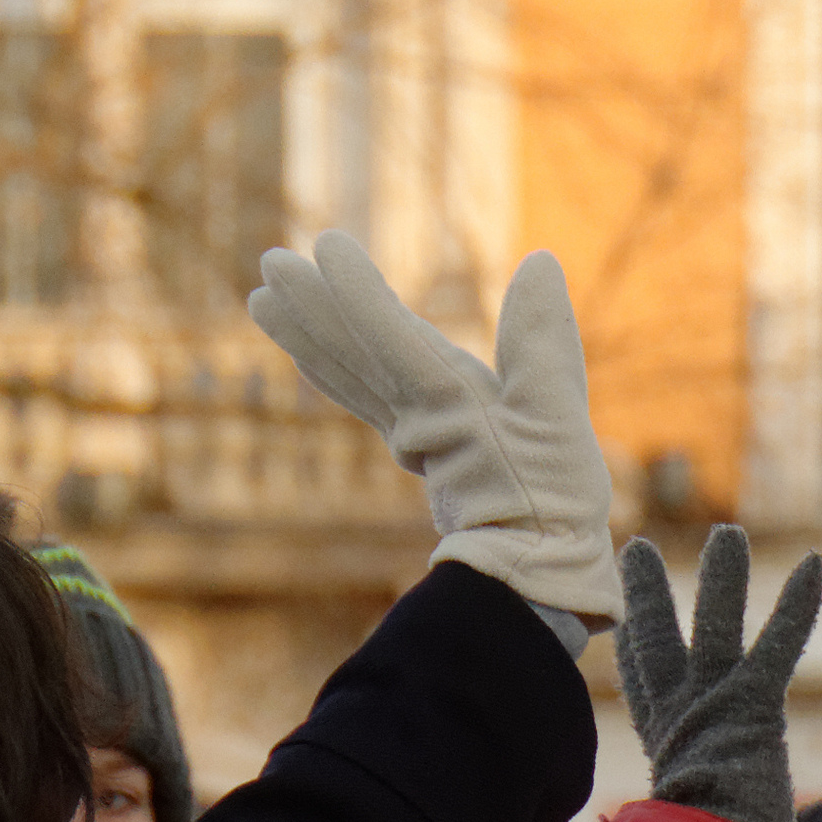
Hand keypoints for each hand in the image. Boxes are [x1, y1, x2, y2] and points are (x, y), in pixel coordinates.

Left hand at [249, 233, 619, 628]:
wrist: (534, 577)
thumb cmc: (551, 502)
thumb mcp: (561, 422)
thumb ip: (546, 343)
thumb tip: (540, 263)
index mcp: (448, 405)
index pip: (391, 338)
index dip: (357, 291)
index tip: (326, 244)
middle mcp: (415, 417)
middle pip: (350, 354)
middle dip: (310, 308)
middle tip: (270, 263)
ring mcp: (411, 436)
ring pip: (344, 376)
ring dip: (303, 336)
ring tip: (261, 300)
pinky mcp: (419, 452)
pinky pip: (359, 400)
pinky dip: (328, 371)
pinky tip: (307, 356)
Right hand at [614, 527, 821, 821]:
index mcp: (663, 751)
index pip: (643, 690)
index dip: (631, 654)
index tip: (620, 623)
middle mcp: (681, 718)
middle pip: (657, 640)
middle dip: (648, 593)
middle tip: (635, 551)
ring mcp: (714, 704)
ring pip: (716, 624)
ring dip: (723, 576)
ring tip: (727, 532)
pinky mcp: (751, 701)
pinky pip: (779, 642)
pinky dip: (797, 604)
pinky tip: (814, 564)